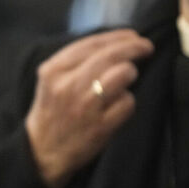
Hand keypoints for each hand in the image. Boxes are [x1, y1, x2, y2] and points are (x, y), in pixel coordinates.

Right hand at [24, 29, 153, 187]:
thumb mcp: (51, 79)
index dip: (118, 36)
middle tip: (146, 47)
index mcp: (53, 70)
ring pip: (122, 75)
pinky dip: (127, 102)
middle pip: (110, 56)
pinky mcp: (100, 127)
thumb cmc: (52, 111)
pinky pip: (127, 103)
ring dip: (130, 73)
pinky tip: (119, 105)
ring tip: (128, 77)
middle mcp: (68, 86)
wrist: (42, 152)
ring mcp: (85, 107)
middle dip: (134, 48)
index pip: (92, 43)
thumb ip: (75, 60)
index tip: (133, 36)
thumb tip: (115, 42)